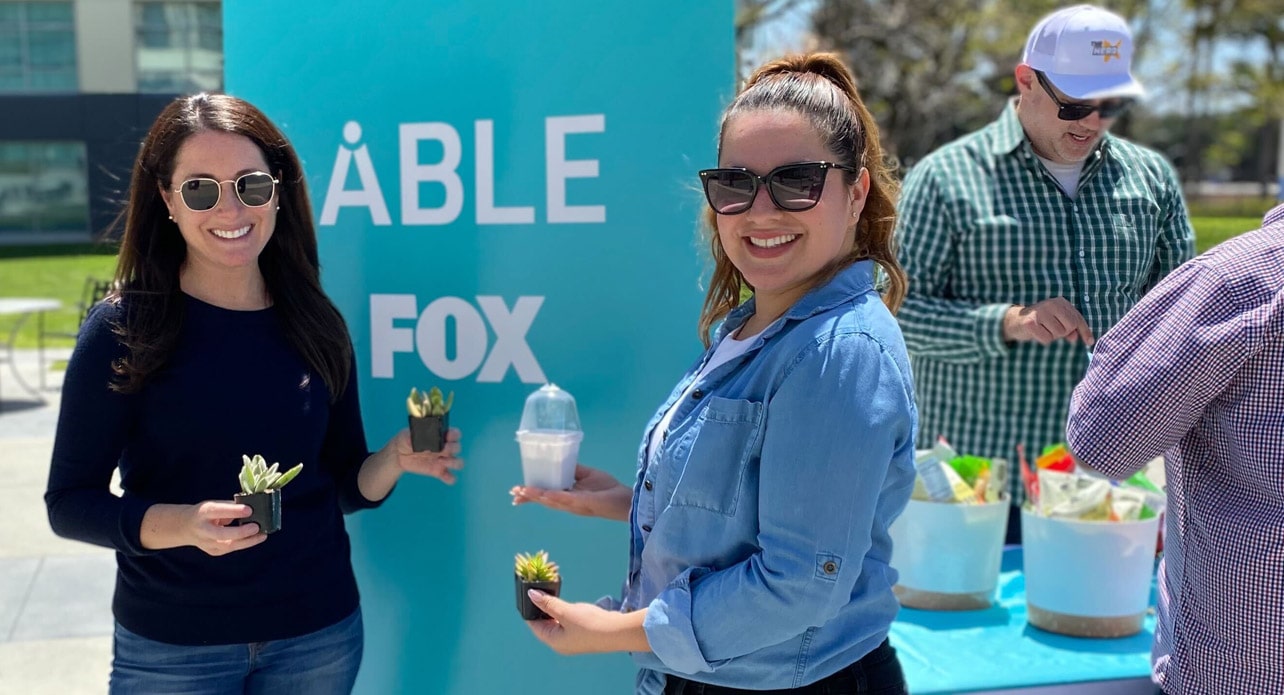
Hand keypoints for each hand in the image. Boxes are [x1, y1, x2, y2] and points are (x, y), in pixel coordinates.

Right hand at [141, 501, 265, 554]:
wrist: (185, 527)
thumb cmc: (206, 513)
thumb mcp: (214, 505)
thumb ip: (230, 507)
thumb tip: (253, 507)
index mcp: (203, 513)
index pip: (218, 511)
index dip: (234, 511)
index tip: (249, 510)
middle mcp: (203, 529)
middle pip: (222, 534)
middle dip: (241, 532)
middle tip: (256, 527)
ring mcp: (207, 543)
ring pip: (229, 545)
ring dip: (248, 541)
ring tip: (262, 535)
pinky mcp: (213, 552)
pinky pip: (231, 548)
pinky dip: (244, 543)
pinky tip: (255, 538)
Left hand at [393, 427, 463, 483]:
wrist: (400, 454)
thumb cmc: (406, 439)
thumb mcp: (408, 434)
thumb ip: (416, 436)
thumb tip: (420, 439)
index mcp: (441, 436)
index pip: (455, 434)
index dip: (454, 435)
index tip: (447, 437)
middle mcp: (445, 448)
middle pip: (457, 447)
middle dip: (451, 448)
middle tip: (440, 450)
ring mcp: (443, 460)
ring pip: (458, 462)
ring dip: (454, 462)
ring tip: (442, 462)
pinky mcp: (438, 472)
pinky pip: (450, 477)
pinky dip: (450, 478)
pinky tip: (444, 477)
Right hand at [510, 464, 631, 520]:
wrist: (626, 499)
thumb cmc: (608, 488)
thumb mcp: (587, 475)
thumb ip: (574, 470)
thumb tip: (560, 459)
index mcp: (568, 496)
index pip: (546, 495)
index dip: (532, 493)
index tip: (517, 491)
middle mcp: (569, 503)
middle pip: (544, 500)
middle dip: (529, 497)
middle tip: (513, 494)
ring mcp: (576, 504)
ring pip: (552, 500)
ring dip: (536, 496)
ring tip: (522, 491)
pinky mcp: (585, 503)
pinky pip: (567, 499)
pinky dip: (555, 497)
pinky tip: (544, 494)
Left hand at [525, 591, 648, 653]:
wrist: (618, 632)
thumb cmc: (590, 624)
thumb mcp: (566, 612)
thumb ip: (548, 603)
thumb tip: (531, 594)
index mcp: (554, 641)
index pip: (534, 625)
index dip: (530, 609)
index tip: (527, 593)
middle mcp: (561, 642)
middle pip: (545, 623)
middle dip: (542, 607)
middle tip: (539, 589)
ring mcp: (572, 639)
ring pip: (557, 621)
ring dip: (554, 608)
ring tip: (551, 593)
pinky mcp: (582, 633)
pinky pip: (567, 621)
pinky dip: (564, 612)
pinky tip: (566, 603)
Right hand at [1002, 298, 1094, 345]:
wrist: (1015, 321)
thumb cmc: (1040, 322)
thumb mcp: (1057, 322)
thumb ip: (1070, 328)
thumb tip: (1075, 338)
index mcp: (1060, 302)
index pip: (1077, 318)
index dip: (1084, 331)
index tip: (1090, 341)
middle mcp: (1051, 304)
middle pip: (1069, 327)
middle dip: (1063, 333)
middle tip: (1052, 329)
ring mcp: (1040, 312)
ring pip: (1058, 334)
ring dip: (1052, 336)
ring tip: (1043, 330)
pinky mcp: (1031, 323)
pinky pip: (1047, 339)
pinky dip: (1043, 340)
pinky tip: (1036, 333)